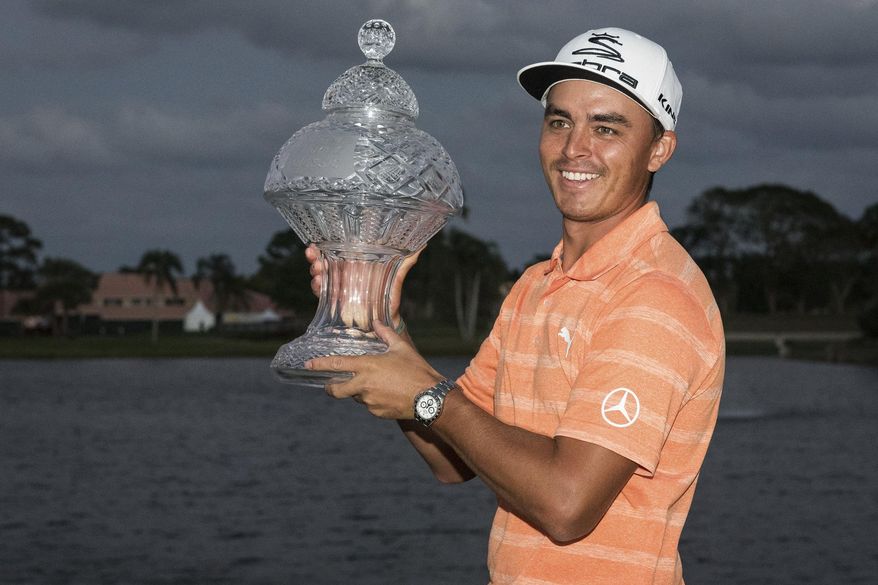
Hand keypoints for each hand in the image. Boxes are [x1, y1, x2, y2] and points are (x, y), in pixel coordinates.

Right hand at [305, 244, 421, 325]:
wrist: (385, 323)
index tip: (316, 245)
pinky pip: (321, 293)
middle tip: (314, 256)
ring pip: (320, 276)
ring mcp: (338, 288)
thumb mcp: (395, 278)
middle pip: (324, 263)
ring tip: (317, 270)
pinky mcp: (335, 302)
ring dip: (315, 271)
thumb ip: (405, 263)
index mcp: (356, 267)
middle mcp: (344, 275)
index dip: (324, 248)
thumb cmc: (389, 298)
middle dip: (316, 258)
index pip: (336, 253)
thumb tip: (421, 245)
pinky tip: (317, 284)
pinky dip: (317, 288)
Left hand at [305, 322, 443, 418]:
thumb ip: (386, 334)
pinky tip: (387, 394)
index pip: (336, 364)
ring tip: (378, 384)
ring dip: (359, 391)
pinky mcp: (376, 412)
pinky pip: (369, 405)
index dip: (319, 365)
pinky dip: (372, 400)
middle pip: (336, 390)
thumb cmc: (416, 371)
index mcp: (367, 366)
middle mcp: (363, 385)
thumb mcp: (402, 348)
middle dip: (330, 387)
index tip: (308, 365)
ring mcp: (369, 401)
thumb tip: (377, 322)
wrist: (430, 399)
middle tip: (330, 384)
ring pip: (355, 396)